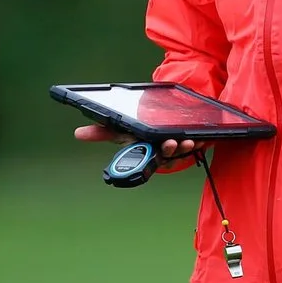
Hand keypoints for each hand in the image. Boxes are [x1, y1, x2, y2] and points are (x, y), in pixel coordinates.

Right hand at [72, 123, 199, 160]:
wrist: (160, 123)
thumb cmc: (138, 132)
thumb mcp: (120, 131)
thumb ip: (101, 132)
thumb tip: (77, 134)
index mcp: (147, 152)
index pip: (152, 159)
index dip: (159, 155)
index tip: (163, 145)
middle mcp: (162, 154)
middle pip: (169, 156)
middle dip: (172, 150)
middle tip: (172, 142)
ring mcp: (178, 150)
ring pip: (183, 152)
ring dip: (186, 146)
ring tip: (189, 140)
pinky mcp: (191, 143)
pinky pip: (198, 145)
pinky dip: (201, 142)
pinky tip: (204, 138)